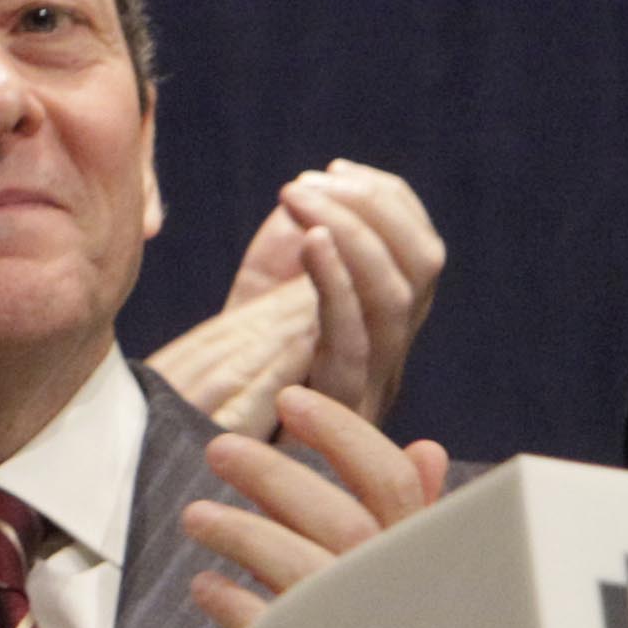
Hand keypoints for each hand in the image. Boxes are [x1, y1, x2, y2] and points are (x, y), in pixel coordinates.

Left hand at [151, 162, 443, 433]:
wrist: (204, 457)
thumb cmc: (233, 375)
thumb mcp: (265, 301)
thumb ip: (290, 251)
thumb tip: (308, 193)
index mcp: (383, 323)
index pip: (418, 249)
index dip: (389, 201)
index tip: (337, 170)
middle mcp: (390, 351)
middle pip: (422, 265)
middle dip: (375, 207)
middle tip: (314, 180)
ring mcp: (369, 381)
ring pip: (397, 297)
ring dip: (351, 231)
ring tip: (300, 195)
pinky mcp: (334, 410)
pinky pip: (352, 341)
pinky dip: (337, 282)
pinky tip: (310, 239)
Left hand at [184, 383, 448, 627]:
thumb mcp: (430, 576)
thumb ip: (419, 515)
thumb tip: (424, 448)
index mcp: (430, 560)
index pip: (389, 480)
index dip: (341, 434)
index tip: (291, 400)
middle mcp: (399, 593)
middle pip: (334, 516)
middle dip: (271, 474)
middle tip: (219, 448)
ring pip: (294, 565)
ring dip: (238, 532)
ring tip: (195, 516)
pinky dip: (230, 603)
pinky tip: (206, 586)